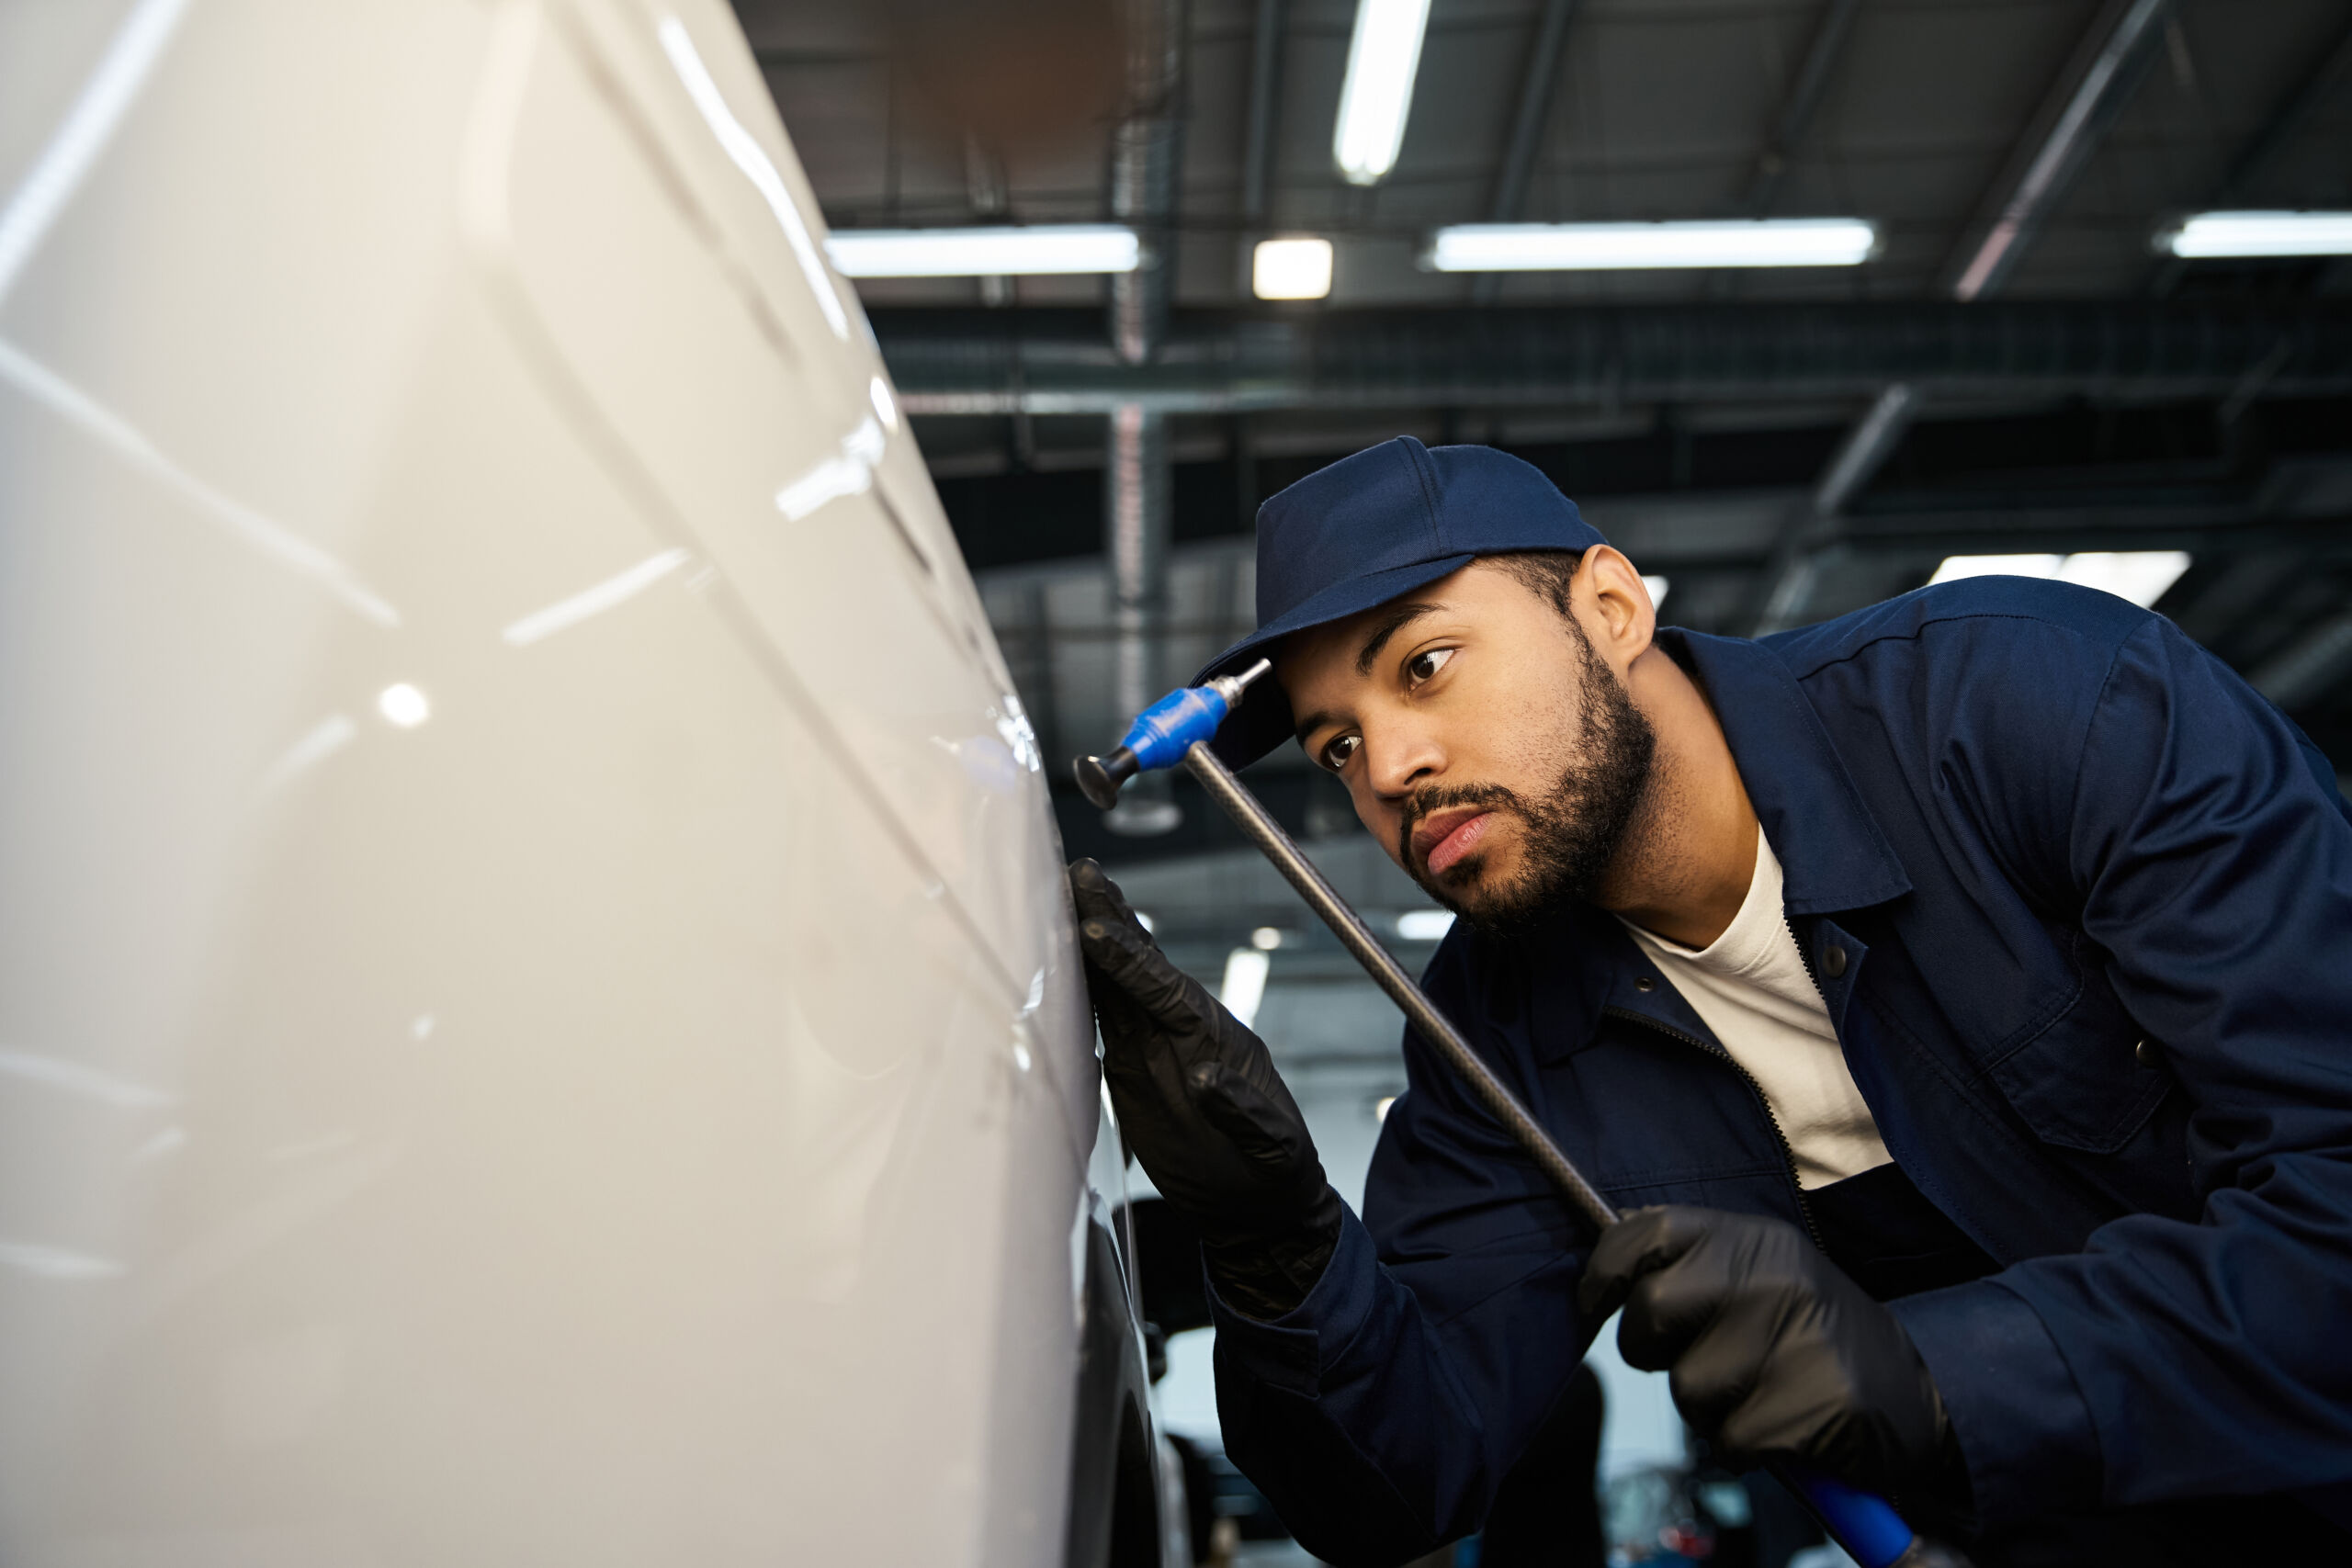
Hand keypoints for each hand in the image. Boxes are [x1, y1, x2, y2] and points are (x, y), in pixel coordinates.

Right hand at [1069, 858, 1341, 1318]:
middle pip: (1137, 967)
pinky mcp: (1131, 1071)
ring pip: (1115, 986)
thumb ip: (1241, 1111)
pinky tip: (1060, 962)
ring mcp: (1153, 1049)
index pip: (1164, 989)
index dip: (1129, 958)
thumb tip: (1208, 1078)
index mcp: (1216, 1039)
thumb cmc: (1272, 1172)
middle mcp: (1180, 1033)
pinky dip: (1082, 989)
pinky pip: (1103, 1022)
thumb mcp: (1271, 1146)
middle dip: (1109, 919)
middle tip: (1078, 872)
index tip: (1096, 927)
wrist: (1258, 1206)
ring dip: (1090, 944)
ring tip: (1063, 895)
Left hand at [1577, 1206, 1959, 1498]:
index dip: (1605, 1271)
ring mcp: (1798, 1337)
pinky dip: (1747, 1448)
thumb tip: (1606, 1264)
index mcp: (1751, 1238)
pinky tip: (1785, 1426)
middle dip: (1651, 1352)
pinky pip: (1730, 1440)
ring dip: (1709, 1410)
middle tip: (1696, 1360)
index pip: (1646, 1232)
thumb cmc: (1809, 1339)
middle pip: (1650, 1313)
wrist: (1917, 1397)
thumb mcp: (1758, 1276)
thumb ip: (1691, 1266)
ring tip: (1759, 1394)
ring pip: (1687, 1388)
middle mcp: (1773, 1276)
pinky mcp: (1814, 1403)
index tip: (1595, 1302)